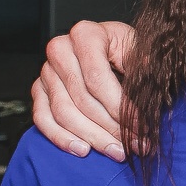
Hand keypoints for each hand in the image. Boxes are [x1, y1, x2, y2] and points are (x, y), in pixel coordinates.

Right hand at [32, 20, 135, 158]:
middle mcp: (60, 49)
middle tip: (136, 145)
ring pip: (64, 113)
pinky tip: (83, 149)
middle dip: (111, 127)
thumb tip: (145, 90)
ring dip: (93, 137)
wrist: (116, 53)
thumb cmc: (130, 52)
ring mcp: (46, 71)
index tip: (141, 127)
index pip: (97, 79)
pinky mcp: (40, 90)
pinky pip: (43, 119)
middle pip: (82, 99)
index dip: (120, 108)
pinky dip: (61, 138)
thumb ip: (145, 68)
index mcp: (85, 34)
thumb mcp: (143, 52)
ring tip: (117, 152)